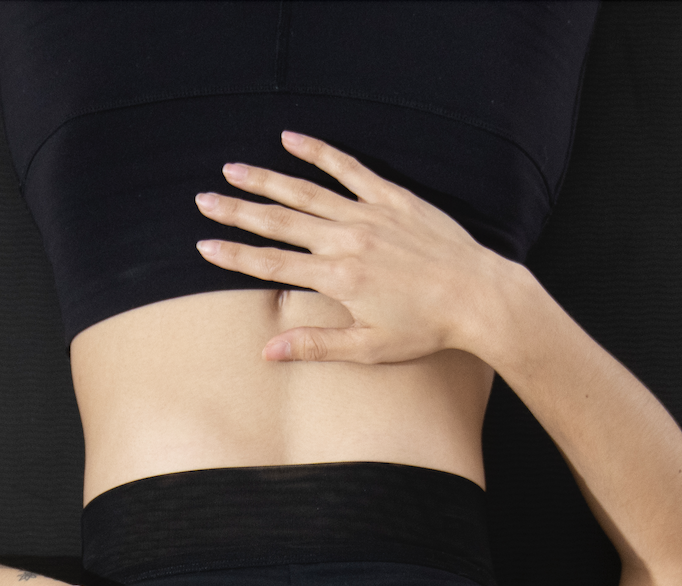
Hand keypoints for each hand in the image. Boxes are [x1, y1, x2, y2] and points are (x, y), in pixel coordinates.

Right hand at [192, 130, 513, 364]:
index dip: (234, 256)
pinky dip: (318, 152)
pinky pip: (348, 168)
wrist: (478, 296)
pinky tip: (291, 139)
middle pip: (279, 222)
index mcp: (338, 279)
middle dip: (237, 212)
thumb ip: (316, 345)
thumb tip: (268, 350)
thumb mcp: (369, 348)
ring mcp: (369, 214)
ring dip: (266, 179)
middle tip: (203, 200)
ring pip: (306, 191)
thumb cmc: (426, 329)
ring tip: (232, 169)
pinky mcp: (392, 198)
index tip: (204, 246)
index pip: (272, 265)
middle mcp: (347, 241)